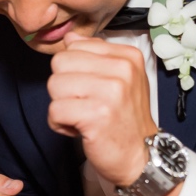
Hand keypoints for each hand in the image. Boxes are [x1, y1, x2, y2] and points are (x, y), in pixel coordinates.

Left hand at [47, 33, 157, 186]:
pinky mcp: (97, 115)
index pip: (74, 46)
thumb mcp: (119, 80)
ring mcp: (111, 91)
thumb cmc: (124, 120)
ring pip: (54, 85)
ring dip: (61, 106)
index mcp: (127, 56)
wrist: (140, 157)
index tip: (91, 90)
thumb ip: (94, 56)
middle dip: (63, 88)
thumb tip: (69, 38)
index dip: (73, 71)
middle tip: (84, 105)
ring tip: (82, 117)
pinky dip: (59, 124)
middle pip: (60, 63)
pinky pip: (55, 110)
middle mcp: (122, 69)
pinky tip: (78, 130)